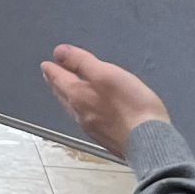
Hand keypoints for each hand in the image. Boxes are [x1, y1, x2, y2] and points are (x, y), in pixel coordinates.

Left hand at [39, 45, 170, 152]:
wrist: (148, 141)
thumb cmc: (130, 104)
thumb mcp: (106, 74)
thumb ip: (82, 62)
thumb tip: (58, 53)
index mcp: (77, 95)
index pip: (58, 79)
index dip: (52, 69)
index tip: (46, 64)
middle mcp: (80, 113)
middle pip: (63, 94)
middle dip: (56, 82)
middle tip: (51, 75)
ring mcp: (91, 127)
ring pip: (72, 107)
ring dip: (66, 96)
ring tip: (65, 89)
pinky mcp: (105, 136)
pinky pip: (84, 118)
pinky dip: (80, 108)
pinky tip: (87, 109)